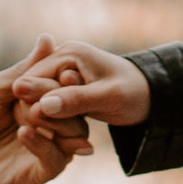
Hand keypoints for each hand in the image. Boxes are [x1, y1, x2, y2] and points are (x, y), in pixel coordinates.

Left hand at [0, 36, 90, 183]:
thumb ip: (24, 70)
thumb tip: (48, 38)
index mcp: (39, 100)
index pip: (64, 85)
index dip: (67, 78)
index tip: (65, 71)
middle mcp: (48, 123)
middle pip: (74, 108)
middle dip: (62, 98)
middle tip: (44, 94)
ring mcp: (45, 148)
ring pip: (74, 134)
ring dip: (59, 121)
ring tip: (35, 113)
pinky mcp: (37, 173)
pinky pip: (55, 160)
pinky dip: (43, 144)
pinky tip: (23, 132)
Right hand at [11, 40, 151, 137]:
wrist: (151, 95)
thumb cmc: (134, 94)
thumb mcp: (108, 98)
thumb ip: (76, 100)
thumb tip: (42, 106)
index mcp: (70, 53)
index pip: (33, 78)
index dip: (32, 102)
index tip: (35, 125)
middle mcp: (62, 57)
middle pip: (32, 87)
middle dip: (37, 109)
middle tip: (48, 130)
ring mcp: (62, 71)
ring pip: (38, 97)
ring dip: (45, 116)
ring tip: (59, 130)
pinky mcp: (66, 86)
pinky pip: (49, 103)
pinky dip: (53, 117)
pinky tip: (60, 131)